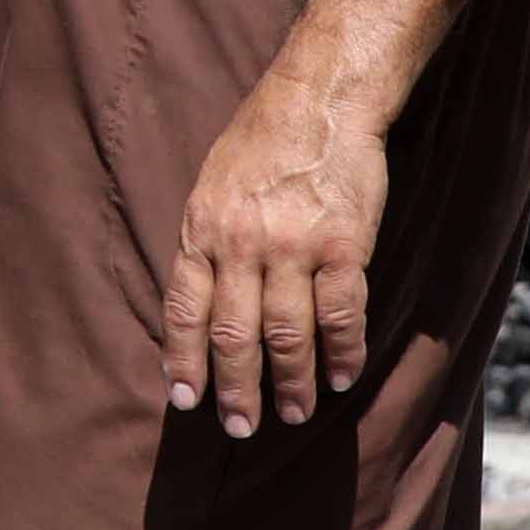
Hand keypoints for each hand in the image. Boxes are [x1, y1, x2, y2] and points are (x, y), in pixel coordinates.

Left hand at [161, 68, 391, 441]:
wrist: (319, 101)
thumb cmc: (261, 144)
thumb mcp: (210, 188)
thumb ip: (206, 244)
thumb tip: (199, 306)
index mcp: (201, 231)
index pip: (184, 312)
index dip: (183, 361)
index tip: (186, 400)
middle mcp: (241, 245)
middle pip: (234, 335)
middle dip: (236, 389)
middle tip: (240, 428)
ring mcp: (294, 248)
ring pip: (288, 335)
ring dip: (291, 383)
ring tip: (294, 414)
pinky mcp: (345, 247)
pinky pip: (341, 315)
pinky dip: (343, 352)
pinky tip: (343, 377)